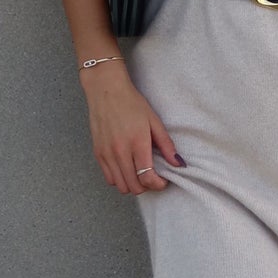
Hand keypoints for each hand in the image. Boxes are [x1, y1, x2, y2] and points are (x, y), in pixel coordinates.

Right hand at [80, 61, 186, 194]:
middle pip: (134, 187)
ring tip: (139, 173)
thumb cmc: (131, 103)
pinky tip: (126, 168)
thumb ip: (166, 145)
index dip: (158, 185)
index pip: (147, 178)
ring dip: (132, 184)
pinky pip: (109, 178)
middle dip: (146, 186)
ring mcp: (107, 154)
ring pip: (120, 186)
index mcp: (137, 143)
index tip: (163, 180)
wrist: (106, 91)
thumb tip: (178, 163)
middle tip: (153, 177)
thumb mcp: (154, 121)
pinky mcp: (98, 153)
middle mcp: (120, 152)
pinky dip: (119, 179)